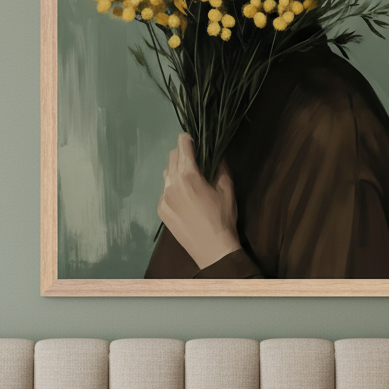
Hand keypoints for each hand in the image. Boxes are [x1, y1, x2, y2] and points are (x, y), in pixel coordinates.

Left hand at [158, 134, 240, 268]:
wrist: (212, 250)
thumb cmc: (223, 218)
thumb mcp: (227, 188)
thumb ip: (220, 166)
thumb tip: (217, 152)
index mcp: (188, 175)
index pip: (182, 145)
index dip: (189, 138)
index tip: (196, 139)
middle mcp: (171, 184)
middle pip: (172, 156)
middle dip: (183, 153)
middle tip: (196, 159)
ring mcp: (163, 198)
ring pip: (167, 174)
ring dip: (177, 170)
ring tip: (191, 181)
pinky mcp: (161, 210)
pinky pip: (164, 191)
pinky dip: (173, 188)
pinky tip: (185, 198)